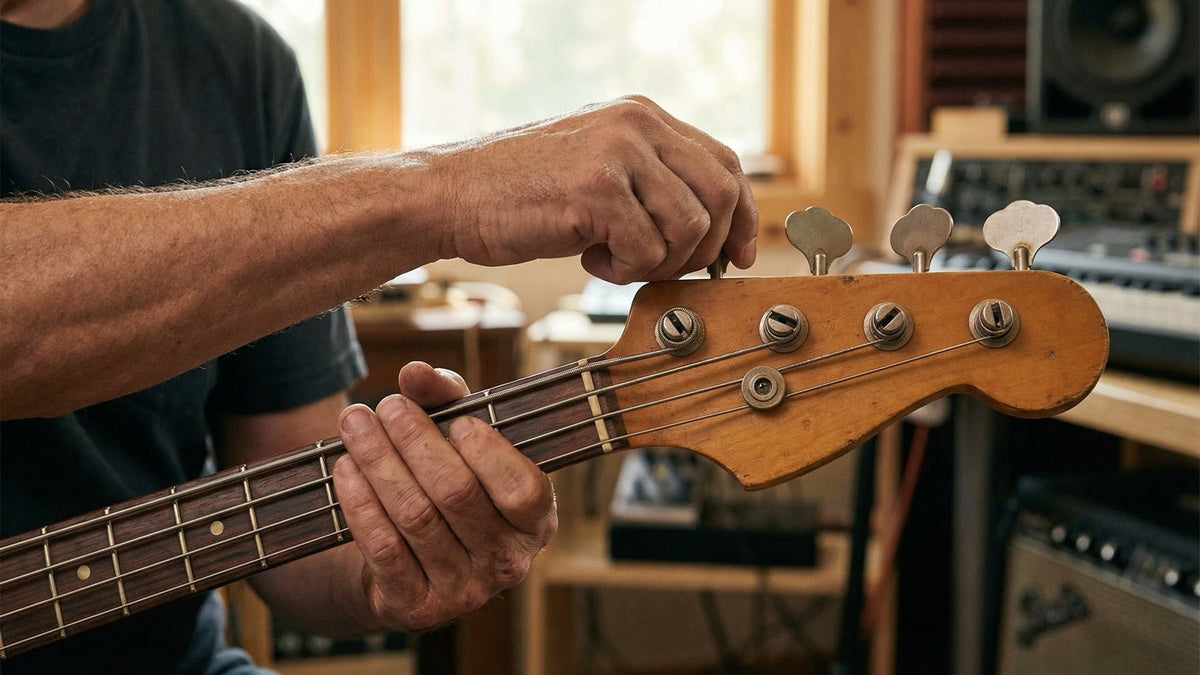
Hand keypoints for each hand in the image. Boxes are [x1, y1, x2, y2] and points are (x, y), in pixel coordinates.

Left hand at [332, 362, 556, 629]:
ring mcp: (462, 593)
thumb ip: (447, 398)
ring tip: (355, 424)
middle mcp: (507, 564)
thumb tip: (415, 372)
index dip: (490, 455)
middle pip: (457, 494)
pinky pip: (382, 549)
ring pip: (415, 517)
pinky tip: (344, 468)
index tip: (458, 421)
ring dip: (379, 462)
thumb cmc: (449, 483)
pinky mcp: (414, 608)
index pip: (522, 491)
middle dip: (416, 441)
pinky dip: (360, 503)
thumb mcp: (459, 438)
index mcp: (536, 522)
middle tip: (385, 406)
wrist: (412, 564)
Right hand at [429, 95, 758, 283]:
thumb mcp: (598, 168)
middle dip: (705, 249)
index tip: (735, 256)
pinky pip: (648, 250)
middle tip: (662, 267)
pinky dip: (624, 272)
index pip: (726, 163)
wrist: (451, 195)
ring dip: (659, 263)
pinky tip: (590, 261)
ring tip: (614, 259)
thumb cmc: (522, 194)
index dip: (743, 216)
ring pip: (691, 228)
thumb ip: (652, 181)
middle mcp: (638, 124)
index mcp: (642, 115)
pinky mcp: (598, 189)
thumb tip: (716, 230)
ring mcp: (619, 152)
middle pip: (722, 195)